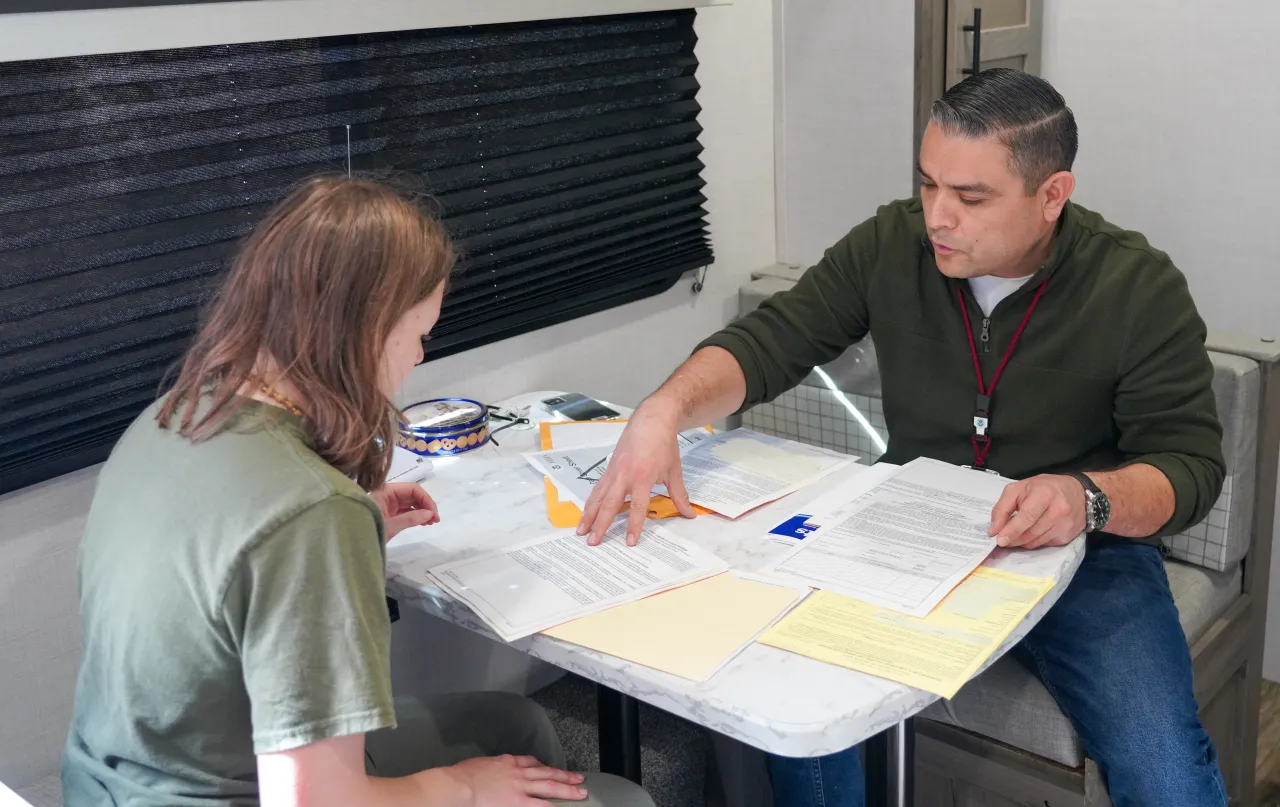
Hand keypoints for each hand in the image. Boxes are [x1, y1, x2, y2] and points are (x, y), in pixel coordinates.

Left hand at [369, 482, 438, 538]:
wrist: (350, 541)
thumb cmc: (368, 529)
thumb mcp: (390, 526)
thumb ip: (411, 518)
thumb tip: (430, 514)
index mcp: (386, 491)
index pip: (412, 489)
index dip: (426, 499)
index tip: (434, 514)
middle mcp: (388, 494)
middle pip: (413, 494)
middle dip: (426, 505)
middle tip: (435, 520)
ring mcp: (388, 503)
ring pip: (411, 502)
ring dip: (423, 510)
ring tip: (431, 523)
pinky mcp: (388, 512)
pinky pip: (406, 510)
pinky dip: (415, 515)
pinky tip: (423, 522)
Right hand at [444, 755, 586, 805]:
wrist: (460, 786)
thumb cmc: (462, 776)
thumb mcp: (479, 765)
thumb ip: (489, 769)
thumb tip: (487, 773)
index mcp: (506, 762)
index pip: (529, 762)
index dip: (541, 765)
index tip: (547, 768)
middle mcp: (518, 772)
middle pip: (546, 772)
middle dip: (563, 776)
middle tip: (579, 778)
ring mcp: (520, 787)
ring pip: (549, 786)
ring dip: (566, 789)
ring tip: (580, 792)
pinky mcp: (518, 802)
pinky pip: (540, 804)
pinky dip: (550, 806)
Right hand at [576, 399, 696, 545]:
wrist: (651, 421)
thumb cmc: (664, 446)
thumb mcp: (674, 471)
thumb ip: (679, 496)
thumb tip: (690, 515)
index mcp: (643, 477)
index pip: (638, 507)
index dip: (634, 525)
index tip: (630, 542)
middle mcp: (624, 475)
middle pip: (609, 504)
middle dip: (600, 524)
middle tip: (593, 542)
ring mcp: (614, 471)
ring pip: (598, 497)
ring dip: (589, 515)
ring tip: (581, 532)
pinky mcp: (609, 468)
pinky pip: (597, 488)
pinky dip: (590, 502)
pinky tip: (586, 513)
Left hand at [989, 474, 1086, 548]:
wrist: (1078, 492)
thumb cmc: (1044, 488)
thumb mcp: (1019, 489)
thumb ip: (1002, 507)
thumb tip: (993, 530)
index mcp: (1045, 494)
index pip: (1026, 517)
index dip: (1012, 530)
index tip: (999, 539)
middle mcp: (1058, 510)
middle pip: (1030, 533)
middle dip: (1013, 538)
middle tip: (1003, 539)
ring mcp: (1065, 525)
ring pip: (1036, 542)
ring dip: (1022, 541)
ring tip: (1016, 534)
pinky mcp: (1068, 535)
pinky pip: (1045, 544)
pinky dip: (1034, 541)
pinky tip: (1033, 532)